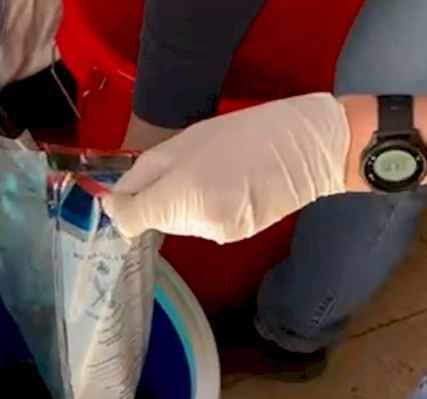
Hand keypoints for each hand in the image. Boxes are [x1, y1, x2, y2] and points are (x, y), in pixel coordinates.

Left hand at [103, 93, 350, 243]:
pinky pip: (201, 224)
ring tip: (211, 172)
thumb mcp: (187, 141)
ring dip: (180, 202)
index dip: (120, 204)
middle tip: (183, 164)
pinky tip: (227, 186)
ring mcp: (218, 234)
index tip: (123, 189)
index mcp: (183, 194)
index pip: (129, 219)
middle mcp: (198, 223)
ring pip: (176, 222)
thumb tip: (115, 198)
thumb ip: (146, 172)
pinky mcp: (235, 237)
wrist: (311, 148)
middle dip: (157, 196)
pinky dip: (203, 208)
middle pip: (153, 219)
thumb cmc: (249, 133)